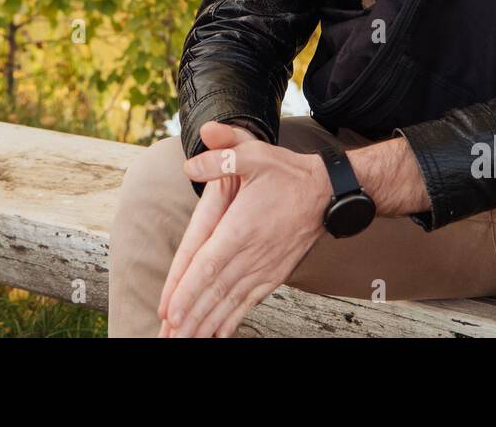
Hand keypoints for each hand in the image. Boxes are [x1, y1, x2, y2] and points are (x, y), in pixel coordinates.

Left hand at [157, 119, 330, 337]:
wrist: (326, 192)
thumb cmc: (288, 174)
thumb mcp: (254, 154)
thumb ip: (222, 157)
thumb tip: (191, 164)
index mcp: (240, 229)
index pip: (207, 265)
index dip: (188, 291)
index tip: (171, 312)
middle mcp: (251, 254)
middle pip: (214, 292)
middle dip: (190, 317)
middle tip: (169, 337)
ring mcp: (263, 268)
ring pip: (229, 302)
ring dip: (206, 324)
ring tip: (185, 341)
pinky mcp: (273, 274)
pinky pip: (248, 302)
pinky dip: (231, 320)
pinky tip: (217, 334)